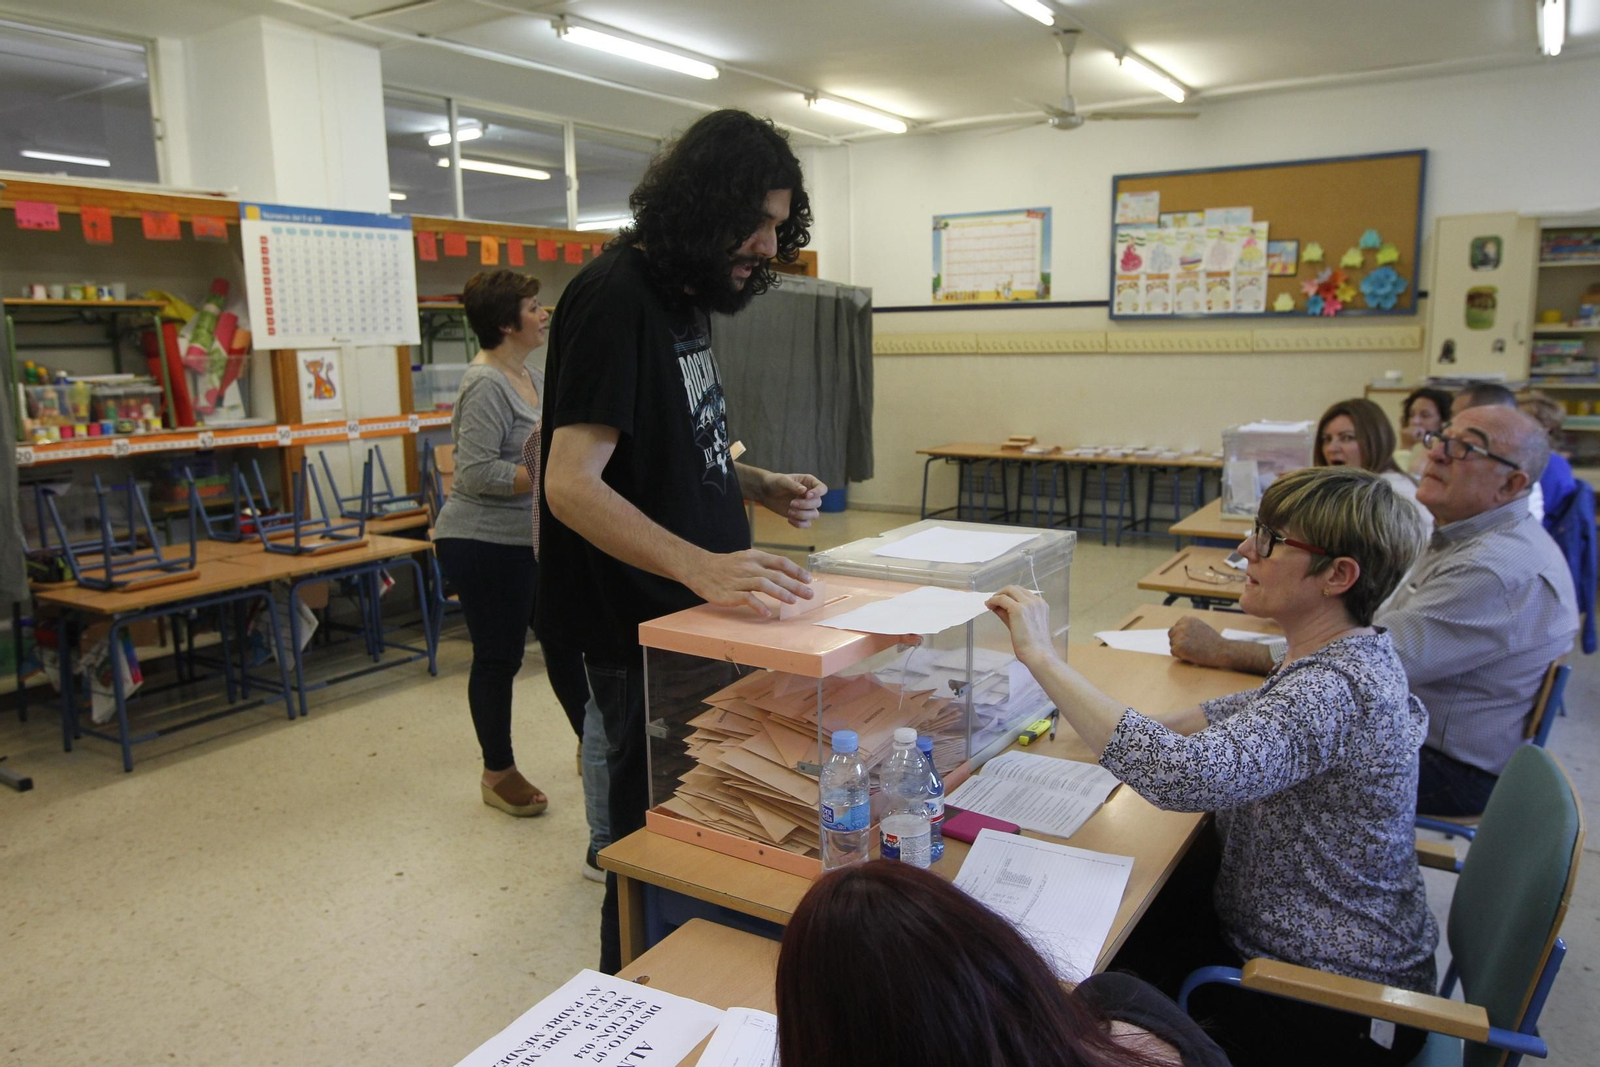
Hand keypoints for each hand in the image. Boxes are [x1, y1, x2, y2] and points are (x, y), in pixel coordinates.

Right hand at [685, 548, 814, 618]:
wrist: (700, 568)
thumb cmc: (727, 566)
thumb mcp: (746, 559)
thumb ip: (765, 566)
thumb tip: (787, 575)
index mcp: (755, 557)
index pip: (780, 562)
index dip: (796, 571)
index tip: (809, 579)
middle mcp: (749, 566)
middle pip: (776, 575)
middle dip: (795, 585)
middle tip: (809, 594)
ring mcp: (739, 580)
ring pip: (763, 584)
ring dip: (780, 593)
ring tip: (793, 601)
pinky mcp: (730, 593)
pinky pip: (746, 598)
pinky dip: (758, 605)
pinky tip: (767, 612)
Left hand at [760, 473, 826, 528]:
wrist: (766, 492)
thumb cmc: (775, 482)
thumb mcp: (782, 480)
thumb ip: (793, 485)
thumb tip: (804, 490)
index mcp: (809, 483)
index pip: (822, 488)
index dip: (818, 493)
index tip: (807, 496)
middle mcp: (810, 495)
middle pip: (818, 503)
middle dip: (805, 505)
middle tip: (791, 503)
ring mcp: (806, 506)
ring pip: (814, 515)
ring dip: (803, 515)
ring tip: (789, 512)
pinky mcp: (800, 516)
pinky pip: (807, 523)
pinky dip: (800, 524)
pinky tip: (789, 519)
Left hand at [986, 585, 1056, 665]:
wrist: (1038, 655)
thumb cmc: (1032, 645)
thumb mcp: (1021, 624)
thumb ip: (1010, 614)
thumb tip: (997, 606)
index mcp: (1040, 604)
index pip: (1022, 593)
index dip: (1009, 595)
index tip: (999, 601)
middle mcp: (1036, 601)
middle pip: (1015, 588)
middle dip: (1002, 592)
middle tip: (993, 601)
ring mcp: (1028, 604)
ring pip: (1009, 590)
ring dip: (997, 595)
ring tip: (989, 604)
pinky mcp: (1018, 609)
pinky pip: (1002, 599)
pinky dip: (994, 600)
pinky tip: (989, 606)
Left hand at [1168, 617, 1228, 666]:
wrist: (1221, 650)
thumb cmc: (1213, 640)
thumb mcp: (1200, 626)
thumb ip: (1188, 627)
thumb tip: (1177, 631)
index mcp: (1187, 619)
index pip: (1175, 628)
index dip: (1182, 636)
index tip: (1191, 640)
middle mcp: (1181, 626)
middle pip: (1171, 635)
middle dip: (1178, 641)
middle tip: (1191, 647)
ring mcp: (1179, 636)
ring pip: (1172, 644)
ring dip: (1180, 649)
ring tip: (1193, 650)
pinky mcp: (1178, 647)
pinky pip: (1173, 652)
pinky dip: (1180, 655)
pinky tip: (1191, 654)